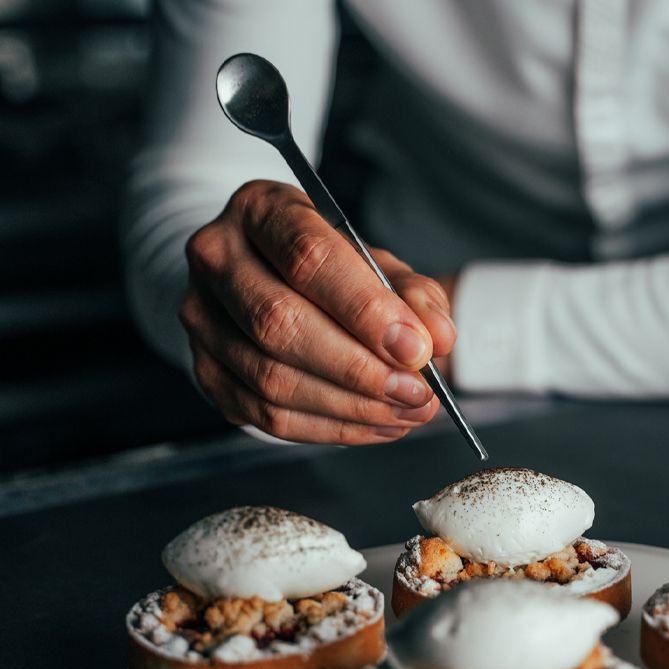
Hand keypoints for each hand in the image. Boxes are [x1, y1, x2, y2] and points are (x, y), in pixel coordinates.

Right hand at [179, 181, 456, 444]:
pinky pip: (265, 416)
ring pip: (271, 379)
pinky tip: (374, 424)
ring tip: (406, 412)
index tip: (415, 349)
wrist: (261, 276)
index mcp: (260, 210)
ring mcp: (201, 318)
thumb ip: (411, 294)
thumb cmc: (323, 266)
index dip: (365, 310)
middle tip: (416, 393)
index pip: (307, 257)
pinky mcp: (206, 371)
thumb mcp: (374, 261)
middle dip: (359, 370)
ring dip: (350, 407)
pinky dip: (329, 429)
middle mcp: (217, 259)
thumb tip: (438, 338)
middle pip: (280, 324)